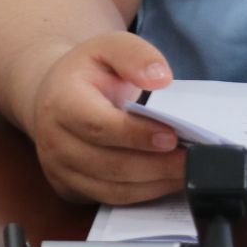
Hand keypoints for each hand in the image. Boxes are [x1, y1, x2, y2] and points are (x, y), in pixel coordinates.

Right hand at [27, 31, 186, 204]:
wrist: (54, 94)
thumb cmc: (87, 71)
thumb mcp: (108, 47)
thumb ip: (134, 55)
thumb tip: (160, 78)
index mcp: (61, 103)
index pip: (99, 126)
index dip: (137, 135)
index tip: (172, 137)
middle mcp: (54, 142)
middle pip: (109, 164)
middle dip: (156, 165)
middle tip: (192, 159)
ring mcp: (59, 170)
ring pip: (112, 189)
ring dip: (154, 184)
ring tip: (186, 171)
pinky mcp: (69, 189)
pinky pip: (110, 199)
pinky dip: (142, 194)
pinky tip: (166, 180)